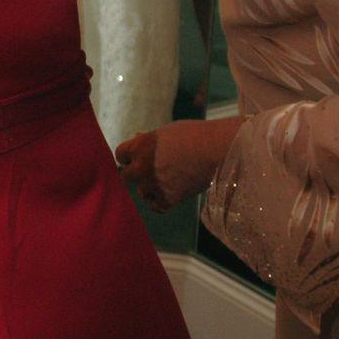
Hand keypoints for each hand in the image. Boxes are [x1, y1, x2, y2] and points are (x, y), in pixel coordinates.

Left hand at [115, 118, 240, 211]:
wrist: (218, 149)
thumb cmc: (195, 135)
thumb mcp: (166, 132)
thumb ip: (148, 139)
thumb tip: (136, 138)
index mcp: (139, 146)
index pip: (120, 155)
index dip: (130, 157)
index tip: (138, 158)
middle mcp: (141, 166)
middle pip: (125, 176)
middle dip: (135, 174)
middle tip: (148, 172)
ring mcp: (153, 184)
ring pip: (142, 191)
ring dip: (151, 188)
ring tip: (169, 180)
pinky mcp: (168, 199)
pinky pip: (156, 206)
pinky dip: (161, 202)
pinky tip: (170, 194)